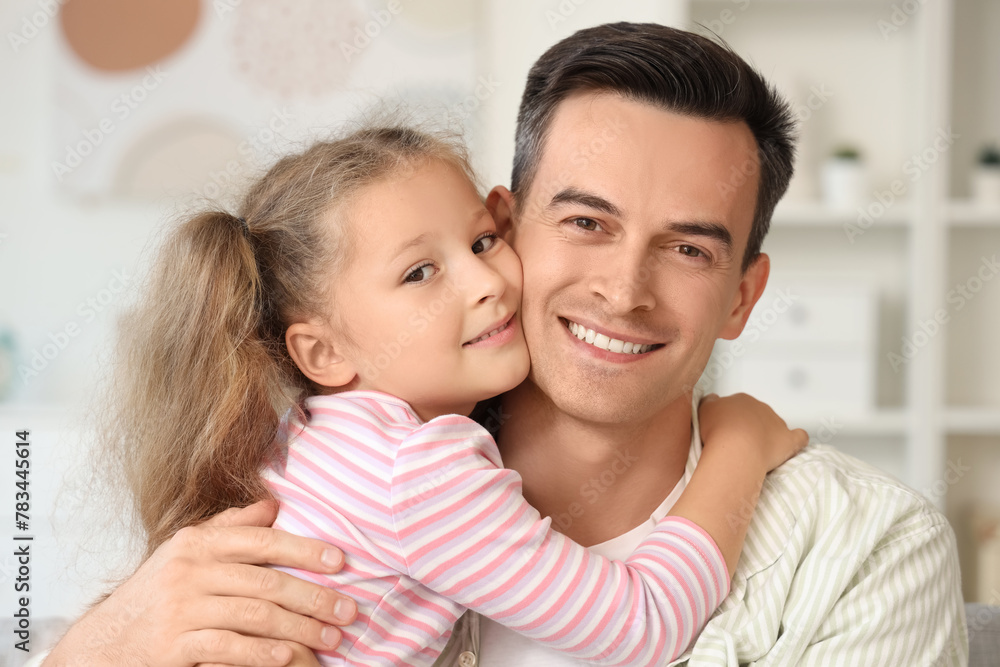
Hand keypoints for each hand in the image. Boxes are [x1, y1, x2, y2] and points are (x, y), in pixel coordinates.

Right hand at [44, 500, 357, 666]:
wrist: (102, 643)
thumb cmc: (154, 594)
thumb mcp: (184, 551)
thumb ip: (229, 527)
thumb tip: (273, 505)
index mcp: (197, 544)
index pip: (261, 541)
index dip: (304, 549)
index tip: (340, 562)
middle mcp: (189, 572)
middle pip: (265, 582)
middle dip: (314, 597)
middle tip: (348, 610)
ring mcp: (181, 610)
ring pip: (255, 616)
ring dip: (300, 629)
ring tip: (331, 638)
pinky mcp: (174, 646)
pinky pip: (229, 647)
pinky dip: (264, 652)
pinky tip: (290, 656)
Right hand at [698, 393, 808, 472]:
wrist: (736, 449)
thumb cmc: (718, 432)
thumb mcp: (704, 410)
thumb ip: (710, 402)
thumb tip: (714, 399)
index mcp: (741, 400)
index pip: (738, 406)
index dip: (732, 419)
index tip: (726, 430)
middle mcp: (760, 407)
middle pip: (757, 414)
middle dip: (750, 426)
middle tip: (738, 441)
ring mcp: (777, 423)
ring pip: (775, 425)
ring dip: (769, 434)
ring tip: (757, 450)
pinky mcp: (788, 440)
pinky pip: (799, 437)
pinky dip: (797, 439)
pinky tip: (793, 443)